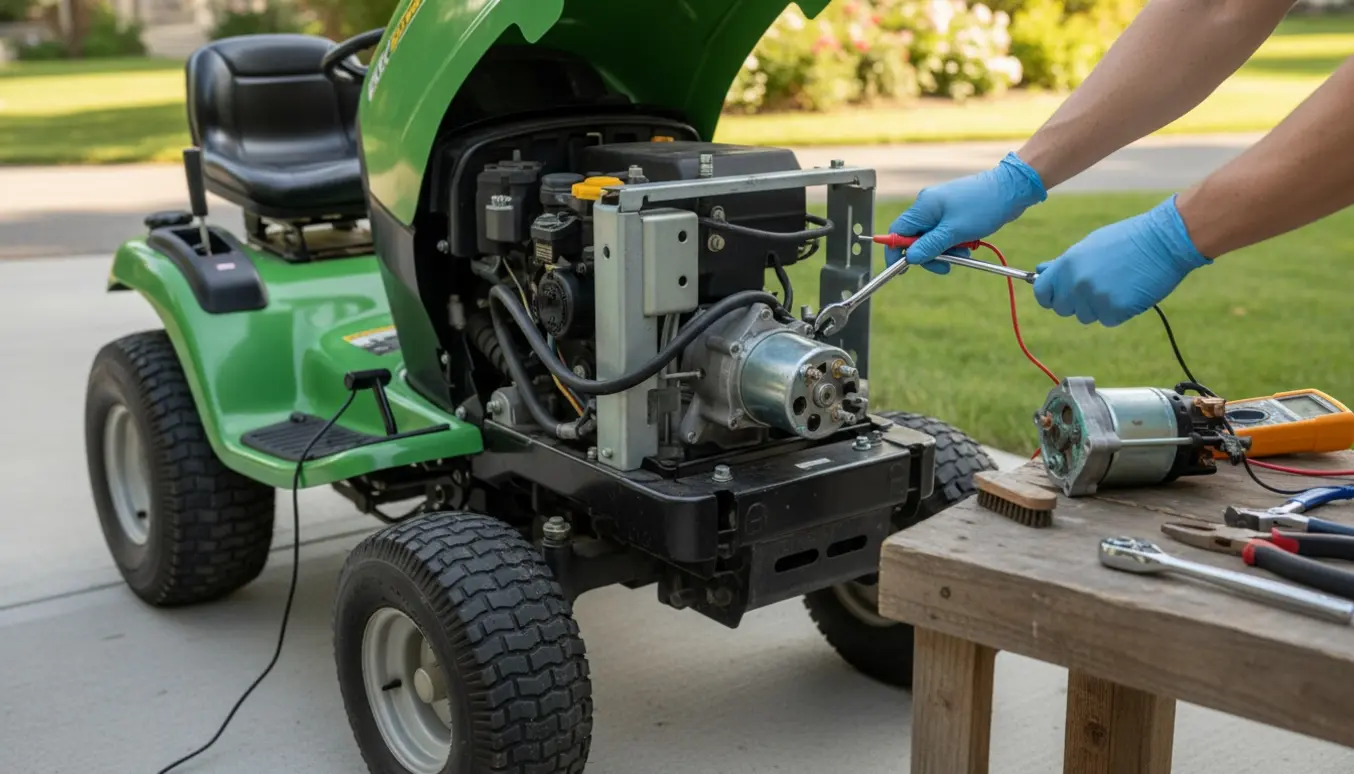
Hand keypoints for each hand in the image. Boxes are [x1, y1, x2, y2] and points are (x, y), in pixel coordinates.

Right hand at [885, 152, 1046, 272]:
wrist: (1011, 189)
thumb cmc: (984, 206)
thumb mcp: (954, 232)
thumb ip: (929, 246)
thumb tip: (909, 258)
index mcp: (923, 206)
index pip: (897, 231)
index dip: (896, 251)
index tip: (901, 269)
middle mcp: (928, 205)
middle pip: (915, 238)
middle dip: (929, 254)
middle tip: (946, 265)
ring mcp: (941, 208)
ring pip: (932, 238)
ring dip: (945, 250)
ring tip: (965, 252)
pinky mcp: (953, 212)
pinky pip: (945, 233)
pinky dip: (954, 242)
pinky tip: (968, 244)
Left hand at [1032, 195, 1211, 326]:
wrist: (1164, 241)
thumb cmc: (1127, 240)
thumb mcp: (1089, 246)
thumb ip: (1063, 264)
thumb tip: (1040, 272)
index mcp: (1067, 265)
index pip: (1042, 293)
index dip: (1050, 296)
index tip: (1059, 296)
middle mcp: (1077, 283)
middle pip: (1063, 309)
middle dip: (1076, 302)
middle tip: (1098, 285)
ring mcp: (1096, 299)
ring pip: (1086, 316)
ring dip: (1098, 306)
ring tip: (1117, 284)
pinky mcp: (1116, 311)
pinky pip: (1108, 320)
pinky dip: (1118, 311)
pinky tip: (1129, 291)